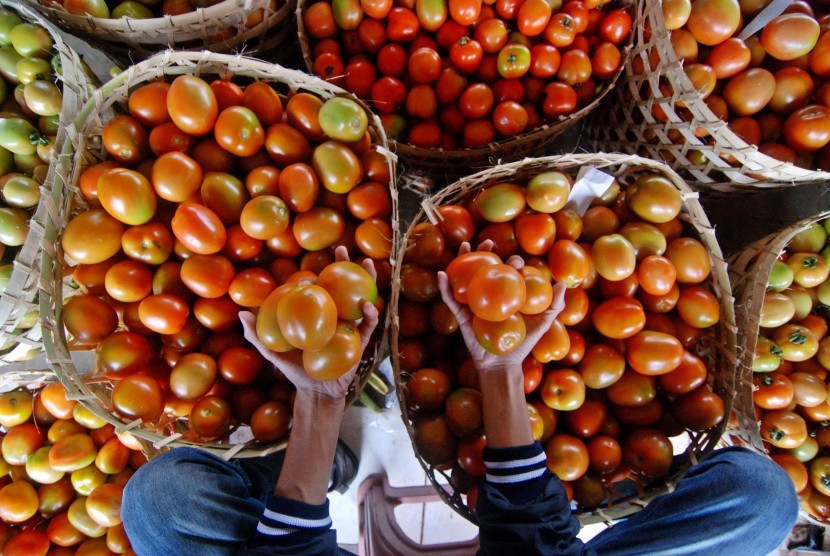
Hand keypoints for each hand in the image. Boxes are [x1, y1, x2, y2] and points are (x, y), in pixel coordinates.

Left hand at [239, 246, 380, 399]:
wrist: (315, 392)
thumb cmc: (294, 371)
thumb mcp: (273, 352)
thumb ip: (257, 335)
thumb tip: (241, 314)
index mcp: (316, 314)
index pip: (318, 289)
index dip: (316, 276)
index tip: (309, 273)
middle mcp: (334, 316)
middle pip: (341, 285)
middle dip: (343, 265)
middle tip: (342, 248)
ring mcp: (349, 326)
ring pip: (359, 297)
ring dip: (366, 279)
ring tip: (366, 263)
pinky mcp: (360, 341)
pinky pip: (368, 325)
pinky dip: (369, 314)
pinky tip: (367, 304)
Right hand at [438, 242, 566, 374]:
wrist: (503, 364)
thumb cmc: (523, 343)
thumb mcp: (542, 323)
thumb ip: (554, 305)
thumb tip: (563, 283)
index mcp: (506, 294)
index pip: (508, 273)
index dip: (511, 263)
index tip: (515, 261)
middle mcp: (489, 295)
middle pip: (485, 268)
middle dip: (485, 252)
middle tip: (488, 242)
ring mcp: (474, 303)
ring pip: (466, 278)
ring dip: (462, 260)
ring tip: (464, 245)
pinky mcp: (461, 315)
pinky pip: (450, 300)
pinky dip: (444, 287)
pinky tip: (441, 275)